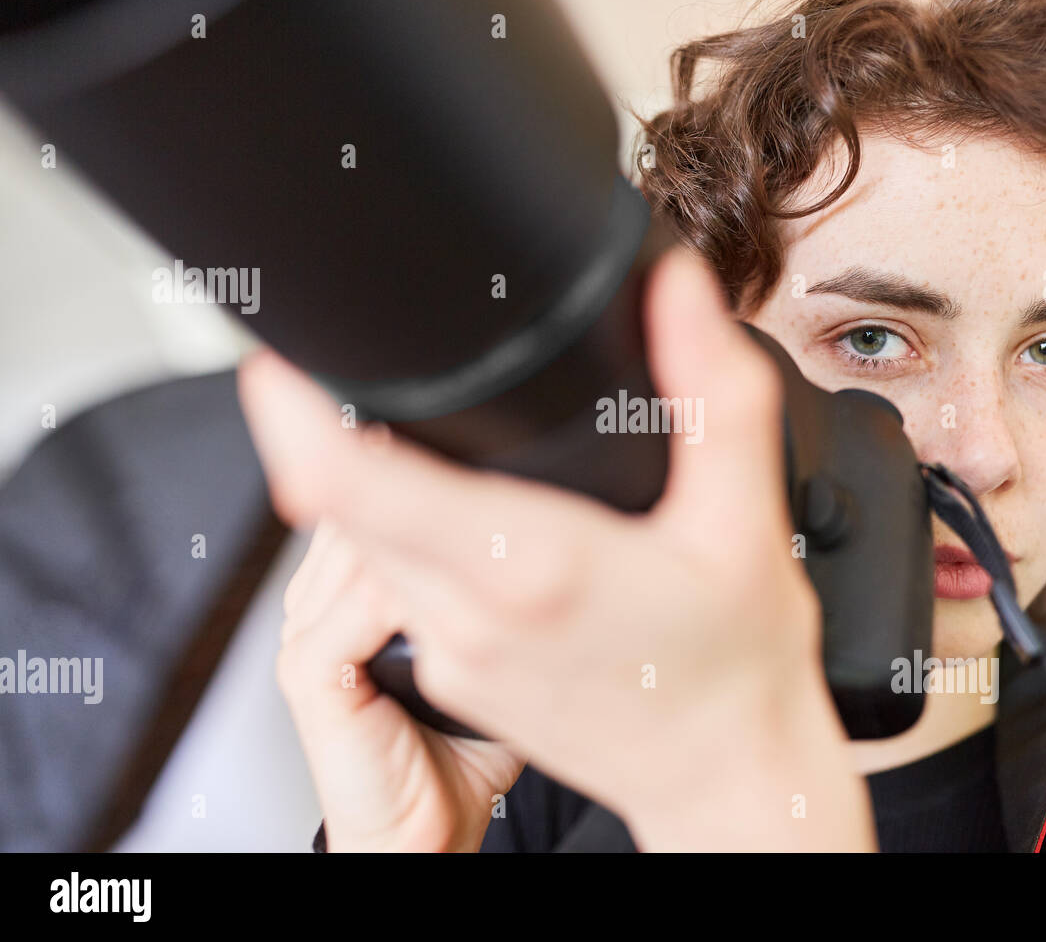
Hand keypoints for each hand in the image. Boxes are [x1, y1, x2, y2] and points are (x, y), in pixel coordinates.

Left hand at [239, 247, 872, 849]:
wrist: (726, 778)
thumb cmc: (738, 664)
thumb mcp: (743, 520)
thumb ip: (711, 392)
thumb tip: (677, 290)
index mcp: (526, 565)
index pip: (359, 488)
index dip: (295, 418)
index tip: (278, 361)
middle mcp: (466, 617)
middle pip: (346, 506)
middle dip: (345, 436)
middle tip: (374, 380)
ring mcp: (451, 655)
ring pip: (365, 550)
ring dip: (377, 491)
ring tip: (441, 451)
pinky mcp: (451, 677)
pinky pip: (396, 590)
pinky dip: (408, 543)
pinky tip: (480, 527)